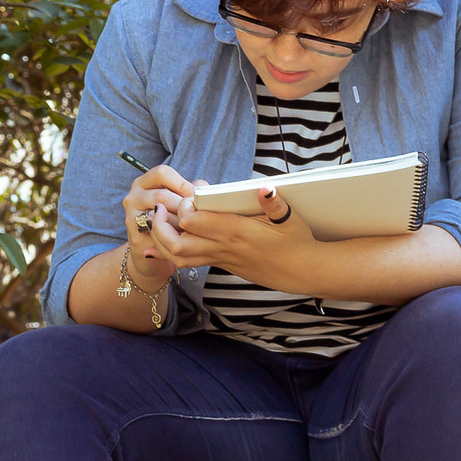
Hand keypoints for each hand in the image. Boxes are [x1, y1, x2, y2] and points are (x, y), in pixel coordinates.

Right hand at [123, 164, 192, 287]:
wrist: (151, 249)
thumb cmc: (171, 220)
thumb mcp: (178, 199)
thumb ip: (190, 191)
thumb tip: (204, 190)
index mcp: (143, 183)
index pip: (162, 173)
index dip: (182, 184)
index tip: (195, 197)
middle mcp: (134, 197)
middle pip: (162, 196)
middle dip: (183, 207)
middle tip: (197, 215)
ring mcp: (132, 217)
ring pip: (160, 215)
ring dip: (179, 222)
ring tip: (191, 227)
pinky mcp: (135, 237)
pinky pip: (158, 235)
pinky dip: (172, 236)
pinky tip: (182, 238)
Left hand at [151, 184, 317, 285]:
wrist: (301, 272)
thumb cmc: (296, 242)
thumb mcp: (290, 219)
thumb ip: (275, 204)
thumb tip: (265, 188)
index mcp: (235, 232)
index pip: (193, 222)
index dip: (183, 208)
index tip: (188, 196)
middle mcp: (223, 248)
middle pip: (176, 244)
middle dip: (160, 227)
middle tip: (159, 208)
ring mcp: (220, 258)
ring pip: (177, 258)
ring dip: (161, 241)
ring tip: (160, 221)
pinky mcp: (221, 264)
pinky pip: (188, 263)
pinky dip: (170, 252)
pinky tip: (163, 241)